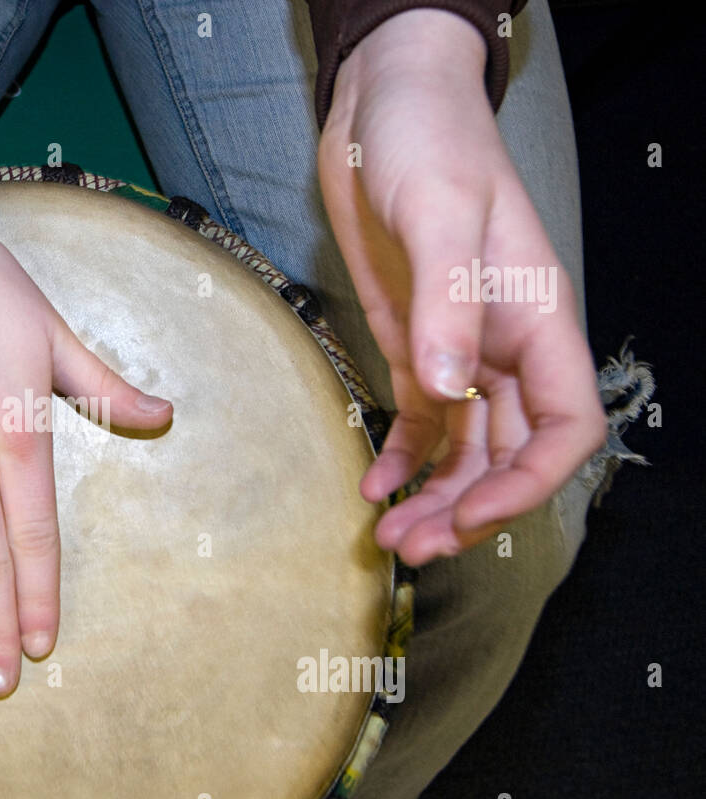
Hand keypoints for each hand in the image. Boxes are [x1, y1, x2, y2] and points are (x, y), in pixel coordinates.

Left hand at [317, 9, 605, 565]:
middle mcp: (504, 348)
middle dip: (470, 508)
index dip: (529, 484)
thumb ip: (450, 300)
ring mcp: (458, 351)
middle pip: (507, 454)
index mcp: (536, 321)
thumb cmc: (429, 142)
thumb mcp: (441, 211)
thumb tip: (454, 386)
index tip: (473, 516)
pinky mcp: (413, 346)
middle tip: (416, 548)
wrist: (384, 111)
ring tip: (393, 538)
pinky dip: (401, 459)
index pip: (563, 428)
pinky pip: (420, 421)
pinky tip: (373, 485)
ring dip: (435, 497)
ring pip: (464, 449)